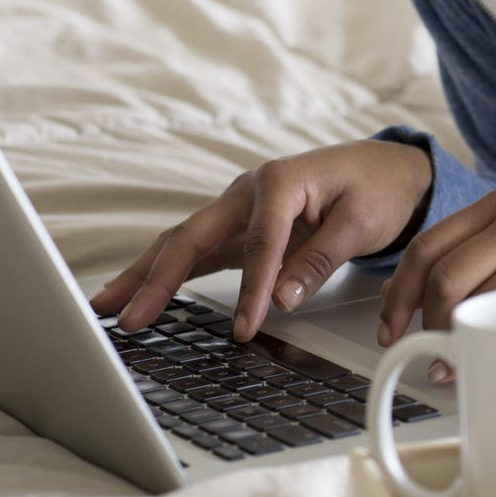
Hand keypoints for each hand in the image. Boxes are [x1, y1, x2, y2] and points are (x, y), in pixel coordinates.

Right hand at [87, 139, 433, 340]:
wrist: (389, 169)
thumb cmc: (378, 188)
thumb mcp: (361, 222)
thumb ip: (321, 259)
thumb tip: (282, 299)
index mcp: (281, 180)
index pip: (259, 242)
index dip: (251, 288)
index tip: (245, 327)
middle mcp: (248, 190)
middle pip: (193, 235)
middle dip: (157, 279)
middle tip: (130, 318)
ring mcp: (238, 209)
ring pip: (182, 242)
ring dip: (144, 274)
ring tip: (106, 308)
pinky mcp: (238, 227)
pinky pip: (195, 250)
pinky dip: (165, 273)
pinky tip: (138, 296)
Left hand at [377, 186, 495, 366]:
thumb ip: (475, 262)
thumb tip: (401, 302)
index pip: (426, 246)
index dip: (397, 293)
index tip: (389, 327)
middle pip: (439, 273)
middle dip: (423, 322)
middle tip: (428, 352)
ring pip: (465, 296)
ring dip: (450, 339)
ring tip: (459, 361)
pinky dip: (482, 345)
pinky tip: (486, 358)